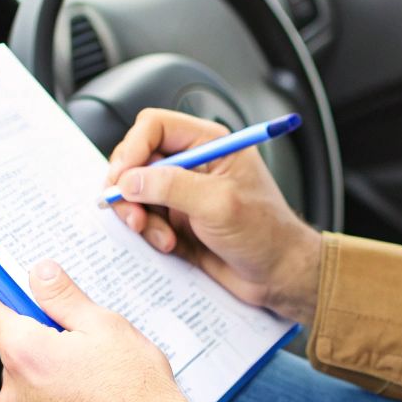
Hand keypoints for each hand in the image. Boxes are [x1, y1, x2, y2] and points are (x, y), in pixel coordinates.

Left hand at [0, 259, 197, 401]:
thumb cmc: (136, 387)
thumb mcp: (105, 325)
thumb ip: (63, 297)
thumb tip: (39, 272)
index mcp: (23, 352)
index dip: (13, 302)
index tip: (37, 305)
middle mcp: (11, 391)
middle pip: (13, 352)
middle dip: (41, 345)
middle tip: (85, 349)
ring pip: (26, 387)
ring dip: (48, 380)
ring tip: (94, 384)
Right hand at [105, 109, 321, 324]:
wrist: (278, 274)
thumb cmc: (266, 233)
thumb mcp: (218, 204)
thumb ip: (171, 187)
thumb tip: (130, 180)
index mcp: (209, 143)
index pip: (155, 127)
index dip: (133, 148)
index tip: (123, 178)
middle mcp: (192, 163)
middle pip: (137, 158)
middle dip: (129, 188)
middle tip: (133, 214)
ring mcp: (182, 193)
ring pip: (135, 192)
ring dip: (139, 215)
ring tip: (160, 236)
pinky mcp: (176, 220)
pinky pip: (144, 219)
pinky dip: (148, 233)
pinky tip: (168, 245)